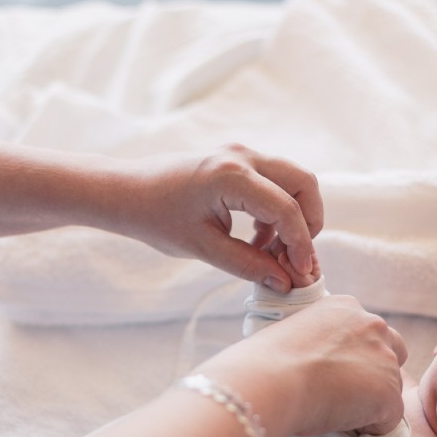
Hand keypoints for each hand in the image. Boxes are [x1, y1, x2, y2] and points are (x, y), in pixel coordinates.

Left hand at [120, 144, 323, 292]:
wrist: (127, 192)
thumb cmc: (156, 218)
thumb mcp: (202, 248)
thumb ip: (247, 264)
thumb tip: (284, 282)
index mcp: (231, 176)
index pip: (286, 209)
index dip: (300, 244)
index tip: (301, 274)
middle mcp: (243, 156)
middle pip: (302, 184)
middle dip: (308, 223)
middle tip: (295, 259)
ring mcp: (242, 154)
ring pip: (293, 181)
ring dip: (293, 217)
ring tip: (272, 254)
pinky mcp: (238, 161)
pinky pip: (275, 182)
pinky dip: (277, 211)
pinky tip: (259, 240)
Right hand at [201, 295, 407, 436]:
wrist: (269, 380)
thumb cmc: (265, 361)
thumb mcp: (293, 332)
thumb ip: (316, 340)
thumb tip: (312, 362)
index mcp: (347, 308)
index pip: (366, 332)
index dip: (352, 356)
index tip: (330, 370)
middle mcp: (373, 326)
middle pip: (392, 354)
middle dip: (374, 373)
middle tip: (340, 391)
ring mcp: (385, 360)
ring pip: (389, 389)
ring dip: (368, 402)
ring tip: (331, 410)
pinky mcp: (389, 395)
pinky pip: (387, 421)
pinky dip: (367, 427)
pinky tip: (338, 422)